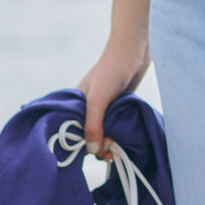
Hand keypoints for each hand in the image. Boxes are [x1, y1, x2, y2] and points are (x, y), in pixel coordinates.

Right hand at [76, 41, 150, 159]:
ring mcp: (103, 109)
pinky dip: (118, 134)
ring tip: (118, 147)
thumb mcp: (98, 99)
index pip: (71, 133)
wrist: (134, 51)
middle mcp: (86, 109)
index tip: (95, 153)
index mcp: (74, 106)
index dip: (80, 146)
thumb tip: (92, 151)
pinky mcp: (117, 108)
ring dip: (110, 142)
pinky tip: (124, 139)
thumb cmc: (111, 71)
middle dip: (98, 147)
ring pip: (103, 134)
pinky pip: (115, 127)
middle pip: (88, 137)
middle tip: (110, 152)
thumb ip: (93, 125)